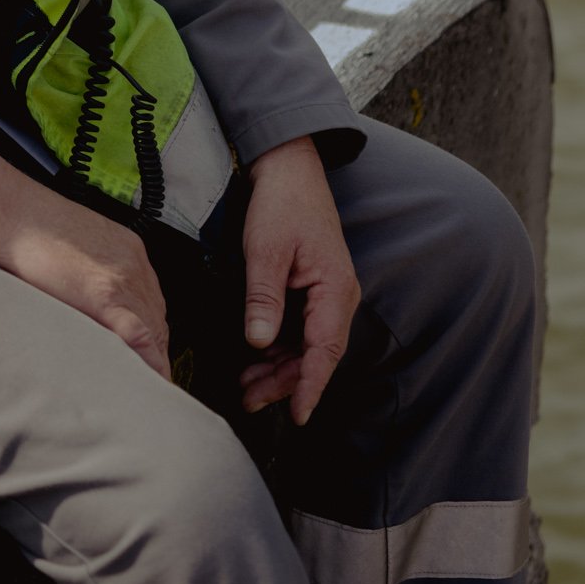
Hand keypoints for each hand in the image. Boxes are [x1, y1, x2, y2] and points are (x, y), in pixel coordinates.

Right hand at [0, 151, 171, 380]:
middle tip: (152, 379)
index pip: (152, 300)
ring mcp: (122, 278)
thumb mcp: (77, 246)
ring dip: (153, 359)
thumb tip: (93, 302)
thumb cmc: (32, 227)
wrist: (12, 211)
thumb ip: (94, 271)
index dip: (154, 333)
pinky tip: (149, 378)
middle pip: (158, 318)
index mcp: (129, 249)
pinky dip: (148, 359)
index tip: (151, 354)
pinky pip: (138, 334)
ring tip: (146, 386)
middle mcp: (133, 263)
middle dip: (157, 351)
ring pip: (154, 329)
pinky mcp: (105, 294)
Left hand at [238, 136, 359, 425]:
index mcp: (334, 289)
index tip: (297, 415)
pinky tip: (256, 357)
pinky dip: (279, 346)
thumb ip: (264, 298)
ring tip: (247, 386)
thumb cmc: (282, 203)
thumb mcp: (266, 250)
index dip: (309, 386)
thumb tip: (259, 341)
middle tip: (249, 399)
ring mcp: (326, 294)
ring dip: (279, 367)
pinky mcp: (312, 289)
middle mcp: (337, 297)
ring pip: (306, 345)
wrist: (288, 168)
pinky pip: (300, 328)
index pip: (324, 351)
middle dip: (284, 382)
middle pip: (315, 354)